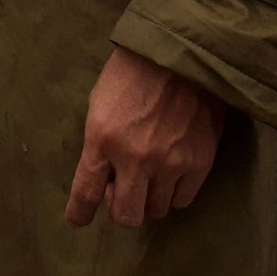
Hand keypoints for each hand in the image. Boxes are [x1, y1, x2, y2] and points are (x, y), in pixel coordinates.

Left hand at [66, 46, 226, 228]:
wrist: (181, 55)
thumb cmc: (132, 72)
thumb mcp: (100, 102)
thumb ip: (100, 142)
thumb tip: (104, 175)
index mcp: (102, 138)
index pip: (86, 191)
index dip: (79, 212)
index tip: (77, 220)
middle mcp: (135, 158)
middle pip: (126, 215)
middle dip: (119, 209)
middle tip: (120, 192)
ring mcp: (170, 164)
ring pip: (156, 210)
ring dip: (148, 200)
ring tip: (148, 178)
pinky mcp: (200, 164)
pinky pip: (182, 200)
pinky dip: (173, 193)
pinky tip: (170, 175)